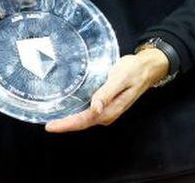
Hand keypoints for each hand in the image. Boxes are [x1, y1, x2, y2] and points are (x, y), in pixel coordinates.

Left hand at [44, 48, 168, 132]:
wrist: (147, 68)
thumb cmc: (134, 71)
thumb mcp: (120, 78)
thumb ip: (107, 93)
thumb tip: (94, 108)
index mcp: (110, 110)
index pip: (84, 121)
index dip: (67, 125)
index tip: (51, 126)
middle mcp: (107, 113)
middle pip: (82, 122)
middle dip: (65, 125)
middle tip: (47, 124)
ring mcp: (107, 109)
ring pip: (84, 118)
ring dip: (69, 120)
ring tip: (52, 119)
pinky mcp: (105, 103)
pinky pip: (88, 111)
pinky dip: (76, 112)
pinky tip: (67, 108)